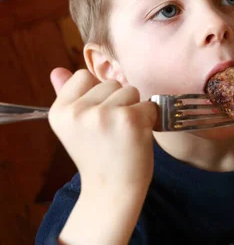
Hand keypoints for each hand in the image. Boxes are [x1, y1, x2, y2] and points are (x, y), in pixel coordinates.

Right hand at [48, 68, 157, 195]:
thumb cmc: (97, 156)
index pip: (83, 75)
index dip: (98, 93)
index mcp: (60, 111)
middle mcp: (78, 112)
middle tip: (112, 130)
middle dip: (118, 101)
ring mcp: (104, 115)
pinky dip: (149, 118)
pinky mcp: (130, 120)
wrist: (112, 189)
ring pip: (131, 90)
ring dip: (134, 108)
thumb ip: (67, 95)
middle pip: (111, 82)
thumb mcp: (74, 126)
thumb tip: (57, 70)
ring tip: (124, 133)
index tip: (97, 117)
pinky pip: (148, 104)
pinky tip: (137, 137)